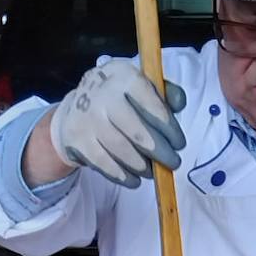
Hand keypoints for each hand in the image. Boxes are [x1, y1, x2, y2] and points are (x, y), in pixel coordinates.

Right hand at [49, 58, 186, 187]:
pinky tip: (134, 180)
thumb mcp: (140, 86)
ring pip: (120, 149)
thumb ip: (164, 93)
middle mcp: (102, 94)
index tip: (179, 143)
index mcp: (122, 75)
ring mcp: (87, 117)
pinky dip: (122, 175)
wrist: (76, 109)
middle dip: (159, 151)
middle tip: (173, 162)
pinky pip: (104, 163)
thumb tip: (179, 103)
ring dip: (141, 166)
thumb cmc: (118, 99)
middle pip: (135, 129)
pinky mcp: (78, 140)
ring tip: (152, 171)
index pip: (148, 100)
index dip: (167, 124)